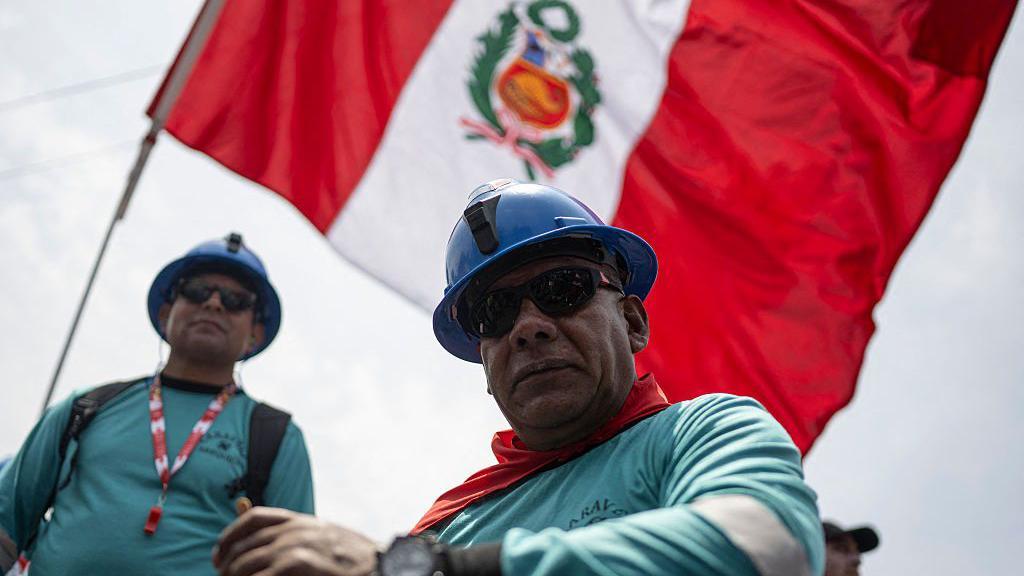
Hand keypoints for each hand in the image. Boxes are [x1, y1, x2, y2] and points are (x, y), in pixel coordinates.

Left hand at [213, 507, 379, 575]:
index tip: (220, 553)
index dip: (230, 535)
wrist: (376, 566)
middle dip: (227, 564)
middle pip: (244, 545)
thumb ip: (288, 530)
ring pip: (244, 564)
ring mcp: (293, 547)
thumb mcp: (319, 534)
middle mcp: (292, 530)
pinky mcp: (295, 566)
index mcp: (299, 520)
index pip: (253, 519)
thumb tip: (250, 518)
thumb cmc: (349, 556)